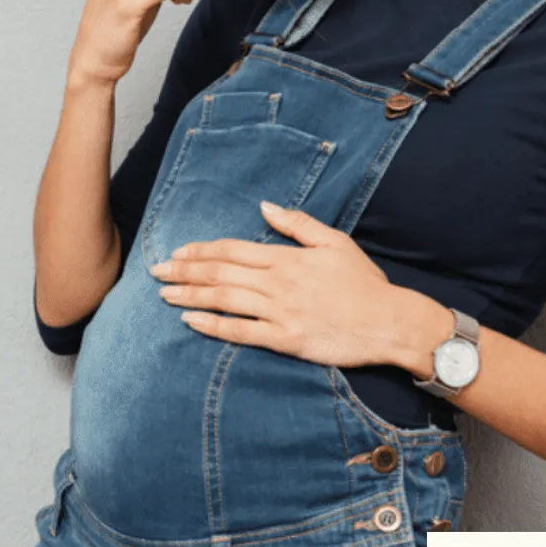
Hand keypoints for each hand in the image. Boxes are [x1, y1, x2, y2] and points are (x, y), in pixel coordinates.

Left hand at [150, 202, 453, 369]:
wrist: (389, 322)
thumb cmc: (365, 284)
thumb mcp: (336, 242)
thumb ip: (298, 223)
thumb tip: (264, 206)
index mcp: (288, 258)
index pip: (234, 250)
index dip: (202, 250)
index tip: (178, 252)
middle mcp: (279, 283)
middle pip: (221, 273)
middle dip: (184, 271)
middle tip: (156, 272)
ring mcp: (281, 312)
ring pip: (224, 300)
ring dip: (190, 295)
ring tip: (165, 295)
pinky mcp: (286, 340)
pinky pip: (241, 332)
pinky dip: (213, 326)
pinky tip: (191, 321)